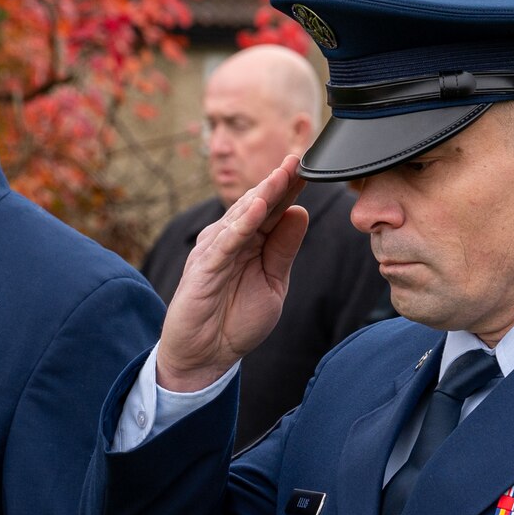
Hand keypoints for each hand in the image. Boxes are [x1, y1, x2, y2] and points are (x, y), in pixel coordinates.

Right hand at [156, 156, 308, 391]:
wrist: (206, 356)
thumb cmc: (236, 321)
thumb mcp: (273, 283)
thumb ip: (284, 250)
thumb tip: (300, 212)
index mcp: (252, 243)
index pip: (274, 209)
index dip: (290, 188)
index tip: (310, 167)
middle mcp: (232, 240)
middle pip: (258, 205)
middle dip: (278, 182)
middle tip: (298, 159)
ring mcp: (215, 251)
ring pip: (241, 217)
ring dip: (262, 195)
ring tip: (282, 175)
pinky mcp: (203, 268)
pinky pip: (225, 243)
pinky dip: (240, 225)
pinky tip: (257, 209)